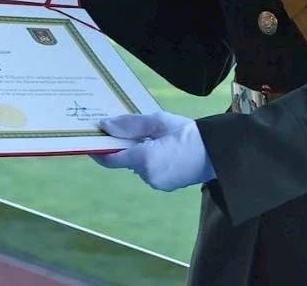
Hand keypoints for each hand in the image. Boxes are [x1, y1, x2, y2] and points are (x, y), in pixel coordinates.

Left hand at [90, 111, 214, 191]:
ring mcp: (156, 182)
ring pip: (138, 165)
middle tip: (130, 129)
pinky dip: (151, 160)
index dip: (99, 150)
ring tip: (155, 137)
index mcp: (145, 158)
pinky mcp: (164, 185)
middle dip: (125, 146)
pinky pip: (149, 171)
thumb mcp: (159, 121)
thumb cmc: (188, 133)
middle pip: (125, 159)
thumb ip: (130, 124)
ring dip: (140, 152)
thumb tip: (105, 126)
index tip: (89, 142)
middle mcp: (148, 174)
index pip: (112, 158)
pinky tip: (164, 148)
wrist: (217, 153)